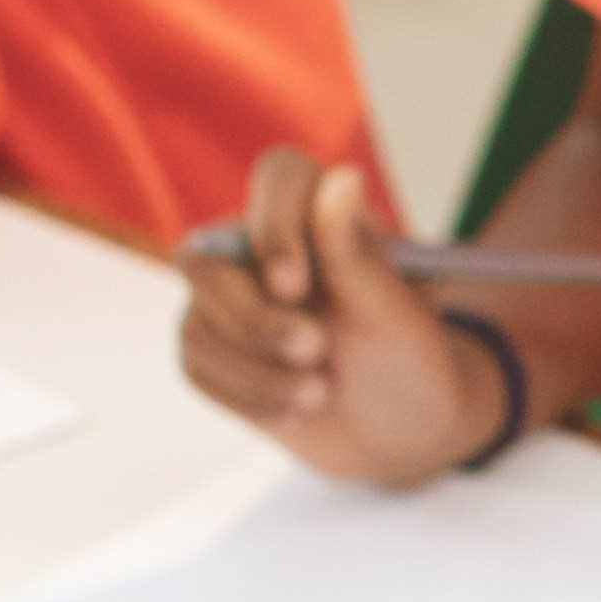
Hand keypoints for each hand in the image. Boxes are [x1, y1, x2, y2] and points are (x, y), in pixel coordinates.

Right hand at [179, 149, 501, 488]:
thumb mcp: (391, 309)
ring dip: (258, 371)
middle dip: (258, 320)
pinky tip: (294, 409)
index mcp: (320, 213)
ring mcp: (226, 297)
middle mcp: (260, 245)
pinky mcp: (209, 347)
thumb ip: (354, 249)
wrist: (395, 425)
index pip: (277, 177)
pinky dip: (248, 397)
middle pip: (207, 260)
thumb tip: (343, 176)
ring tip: (320, 393)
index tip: (294, 285)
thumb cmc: (405, 355)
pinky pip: (196, 366)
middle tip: (316, 352)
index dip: (273, 227)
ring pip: (197, 323)